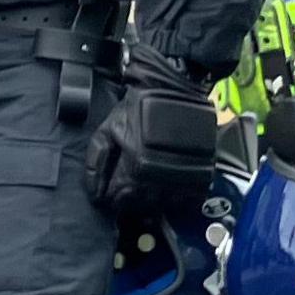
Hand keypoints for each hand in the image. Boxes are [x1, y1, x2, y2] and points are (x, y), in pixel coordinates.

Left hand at [86, 53, 219, 215]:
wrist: (173, 89)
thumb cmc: (137, 107)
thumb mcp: (107, 129)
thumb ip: (96, 162)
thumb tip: (94, 193)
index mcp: (135, 168)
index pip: (118, 199)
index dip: (111, 198)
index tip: (109, 193)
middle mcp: (159, 177)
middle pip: (139, 205)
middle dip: (129, 201)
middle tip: (126, 189)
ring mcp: (182, 177)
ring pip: (162, 205)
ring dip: (151, 201)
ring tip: (144, 186)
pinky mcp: (200, 174)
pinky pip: (186, 199)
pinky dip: (175, 198)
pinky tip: (166, 186)